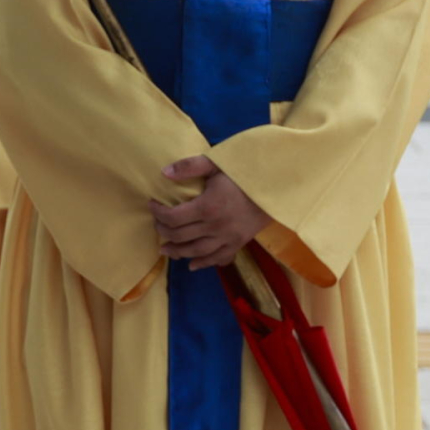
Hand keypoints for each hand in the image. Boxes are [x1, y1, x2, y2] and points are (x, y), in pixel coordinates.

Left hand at [149, 155, 270, 268]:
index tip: (152, 205)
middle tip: (157, 227)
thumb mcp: (217, 164)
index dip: (158, 213)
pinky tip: (192, 265)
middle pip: (181, 236)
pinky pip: (218, 258)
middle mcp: (216, 227)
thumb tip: (164, 172)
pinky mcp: (239, 243)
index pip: (173, 217)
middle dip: (164, 232)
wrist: (277, 188)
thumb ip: (190, 166)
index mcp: (208, 207)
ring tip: (165, 249)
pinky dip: (204, 263)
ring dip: (178, 252)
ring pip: (196, 252)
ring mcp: (228, 238)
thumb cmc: (245, 174)